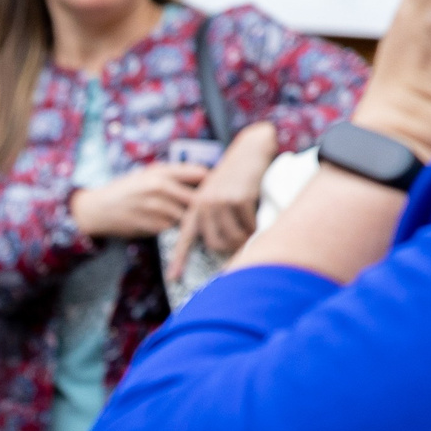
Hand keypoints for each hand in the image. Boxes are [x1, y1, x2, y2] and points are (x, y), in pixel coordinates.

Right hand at [72, 163, 206, 240]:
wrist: (98, 209)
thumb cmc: (127, 189)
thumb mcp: (148, 174)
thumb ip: (174, 174)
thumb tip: (205, 176)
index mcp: (161, 172)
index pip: (199, 173)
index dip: (211, 181)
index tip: (216, 186)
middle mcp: (159, 188)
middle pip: (196, 198)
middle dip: (201, 204)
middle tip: (205, 207)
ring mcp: (156, 208)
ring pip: (184, 216)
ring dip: (184, 218)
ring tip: (175, 215)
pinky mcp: (151, 226)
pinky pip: (170, 228)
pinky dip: (169, 227)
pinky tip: (158, 222)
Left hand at [172, 121, 277, 275]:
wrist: (249, 151)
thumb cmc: (234, 176)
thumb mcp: (215, 193)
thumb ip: (211, 216)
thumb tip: (218, 245)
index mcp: (196, 207)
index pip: (185, 238)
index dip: (178, 259)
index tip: (173, 279)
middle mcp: (204, 205)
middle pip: (215, 244)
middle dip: (230, 248)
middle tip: (241, 243)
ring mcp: (221, 202)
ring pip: (233, 237)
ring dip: (245, 238)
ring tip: (250, 230)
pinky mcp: (239, 199)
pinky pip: (249, 225)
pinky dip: (255, 225)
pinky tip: (256, 215)